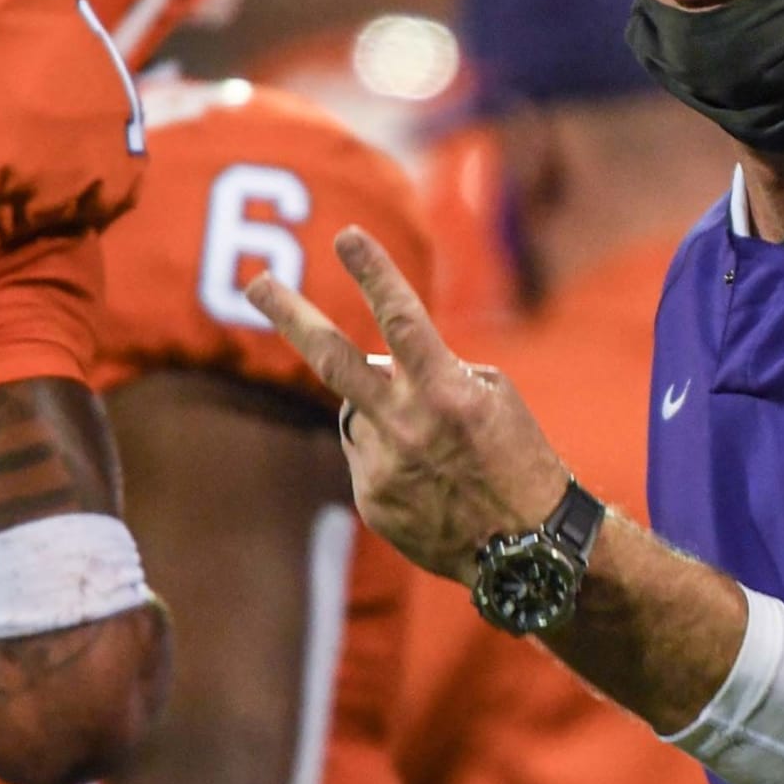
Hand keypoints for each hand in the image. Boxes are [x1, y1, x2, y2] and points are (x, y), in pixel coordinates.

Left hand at [246, 226, 568, 583]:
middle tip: (256, 283)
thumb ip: (433, 370)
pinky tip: (429, 484)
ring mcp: (382, 466)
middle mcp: (407, 426)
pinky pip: (367, 457)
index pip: (403, 319)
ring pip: (359, 411)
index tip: (346, 235)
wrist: (526, 548)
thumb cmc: (519, 460)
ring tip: (433, 447)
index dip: (375, 273)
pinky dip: (391, 458)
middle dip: (291, 315)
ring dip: (384, 412)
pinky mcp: (370, 500)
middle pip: (333, 359)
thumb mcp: (492, 396)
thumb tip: (382, 364)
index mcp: (447, 392)